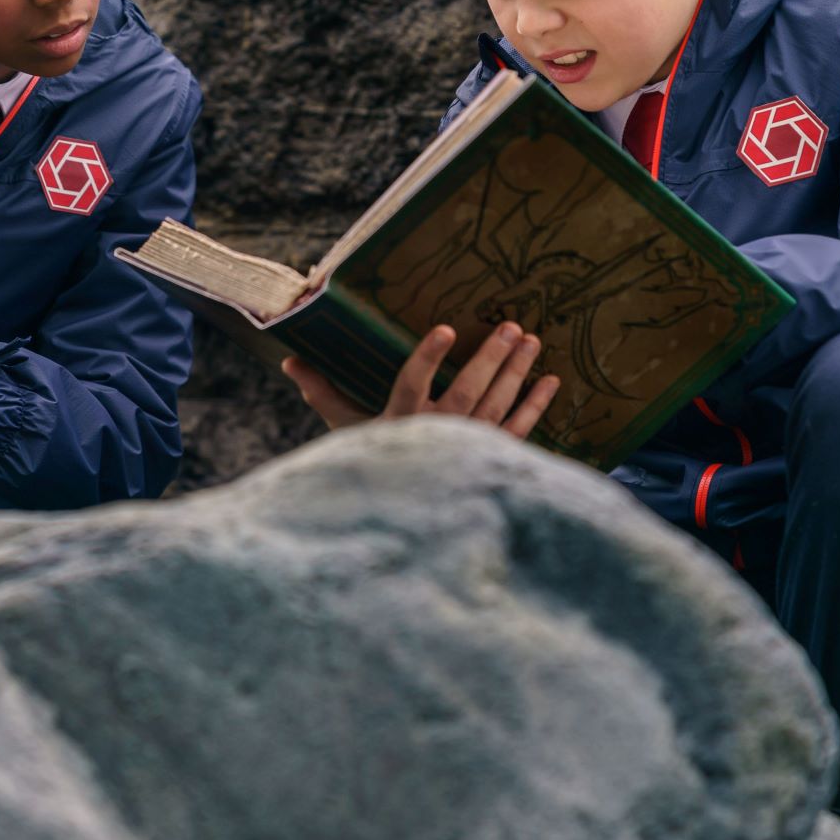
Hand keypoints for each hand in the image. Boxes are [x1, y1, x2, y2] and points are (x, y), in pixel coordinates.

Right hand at [281, 321, 559, 439]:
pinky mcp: (491, 457)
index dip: (428, 357)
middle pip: (467, 391)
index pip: (412, 384)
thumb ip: (323, 392)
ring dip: (516, 373)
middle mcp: (437, 433)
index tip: (445, 329)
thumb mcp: (345, 428)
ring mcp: (467, 446)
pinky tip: (550, 381)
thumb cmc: (372, 460)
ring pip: (496, 405)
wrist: (404, 512)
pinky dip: (536, 406)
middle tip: (510, 326)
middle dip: (490, 358)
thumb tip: (290, 360)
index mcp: (400, 421)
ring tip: (530, 340)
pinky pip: (517, 429)